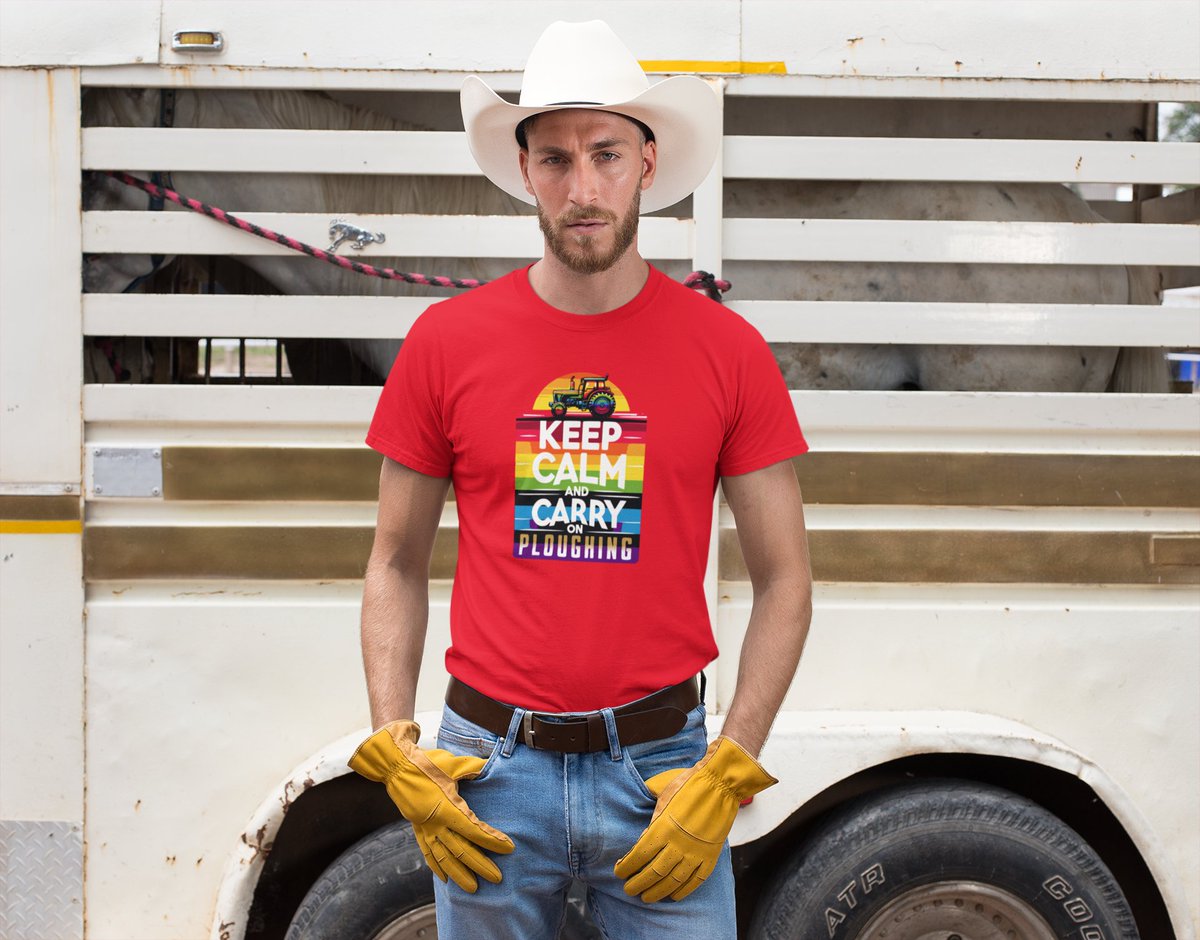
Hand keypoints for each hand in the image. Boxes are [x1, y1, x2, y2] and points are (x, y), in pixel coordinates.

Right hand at [348, 720, 513, 891]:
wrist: (395, 766)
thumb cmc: (426, 763)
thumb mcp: (453, 763)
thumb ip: (474, 767)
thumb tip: (491, 766)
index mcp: (446, 807)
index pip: (474, 829)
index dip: (492, 840)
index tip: (509, 848)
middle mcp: (435, 823)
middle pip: (461, 850)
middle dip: (480, 865)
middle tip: (497, 878)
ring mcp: (425, 829)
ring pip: (444, 858)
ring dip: (459, 874)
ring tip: (473, 888)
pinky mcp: (417, 830)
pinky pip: (428, 853)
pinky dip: (436, 867)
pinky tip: (445, 879)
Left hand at [614, 736, 775, 901]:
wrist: (721, 784)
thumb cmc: (688, 783)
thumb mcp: (661, 790)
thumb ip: (649, 809)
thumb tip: (640, 824)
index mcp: (662, 828)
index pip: (638, 856)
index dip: (627, 867)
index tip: (619, 872)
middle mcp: (677, 845)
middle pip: (652, 873)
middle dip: (637, 884)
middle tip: (628, 890)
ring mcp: (695, 853)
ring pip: (672, 881)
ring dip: (657, 892)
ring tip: (647, 898)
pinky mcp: (710, 857)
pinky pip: (695, 881)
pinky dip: (683, 891)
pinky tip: (673, 895)